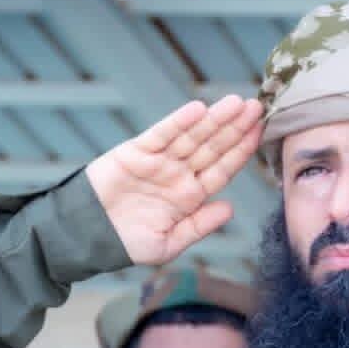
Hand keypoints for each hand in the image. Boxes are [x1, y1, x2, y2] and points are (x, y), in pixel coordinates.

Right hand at [86, 95, 263, 265]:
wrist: (88, 236)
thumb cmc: (128, 243)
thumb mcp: (168, 243)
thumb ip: (198, 227)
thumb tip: (229, 209)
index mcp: (190, 196)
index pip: (222, 169)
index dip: (241, 151)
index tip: (260, 133)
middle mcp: (179, 174)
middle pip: (212, 147)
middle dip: (234, 127)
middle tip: (255, 107)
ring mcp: (160, 161)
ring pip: (192, 136)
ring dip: (213, 119)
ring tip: (235, 103)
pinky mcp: (137, 152)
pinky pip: (161, 134)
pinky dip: (178, 122)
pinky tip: (197, 110)